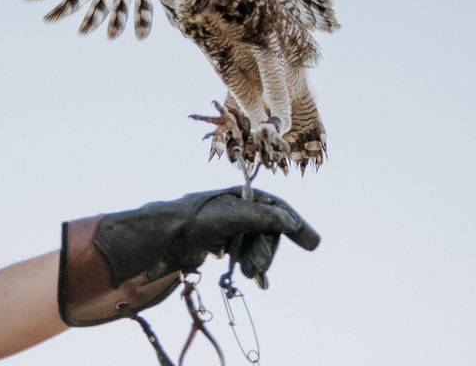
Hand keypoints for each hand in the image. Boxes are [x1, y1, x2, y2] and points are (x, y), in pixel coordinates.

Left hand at [98, 187, 317, 283]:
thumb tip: (290, 220)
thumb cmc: (196, 220)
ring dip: (258, 262)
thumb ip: (262, 217)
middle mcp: (238, 208)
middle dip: (267, 251)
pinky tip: (252, 279)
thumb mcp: (233, 216)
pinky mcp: (219, 243)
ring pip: (257, 245)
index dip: (296, 224)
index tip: (313, 244)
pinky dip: (250, 267)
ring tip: (250, 276)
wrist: (163, 236)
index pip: (278, 207)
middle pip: (268, 230)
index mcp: (243, 196)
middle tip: (258, 271)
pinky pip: (245, 254)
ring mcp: (229, 226)